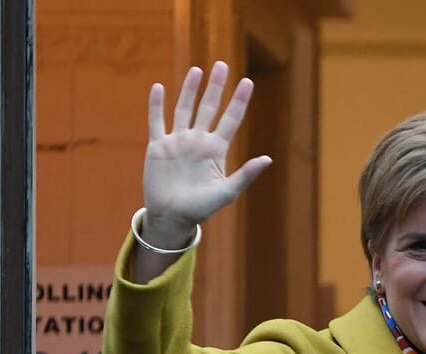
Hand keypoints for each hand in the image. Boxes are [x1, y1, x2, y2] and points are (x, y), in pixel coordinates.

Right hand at [141, 62, 272, 243]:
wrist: (172, 218)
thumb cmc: (201, 208)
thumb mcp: (227, 192)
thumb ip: (246, 174)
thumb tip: (268, 159)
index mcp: (216, 149)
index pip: (231, 119)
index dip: (239, 100)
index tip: (247, 81)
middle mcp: (198, 141)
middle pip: (208, 107)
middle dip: (215, 87)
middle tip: (222, 65)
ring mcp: (177, 141)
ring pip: (184, 109)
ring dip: (190, 90)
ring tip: (197, 70)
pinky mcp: (157, 146)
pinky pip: (157, 121)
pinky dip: (157, 105)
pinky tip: (159, 87)